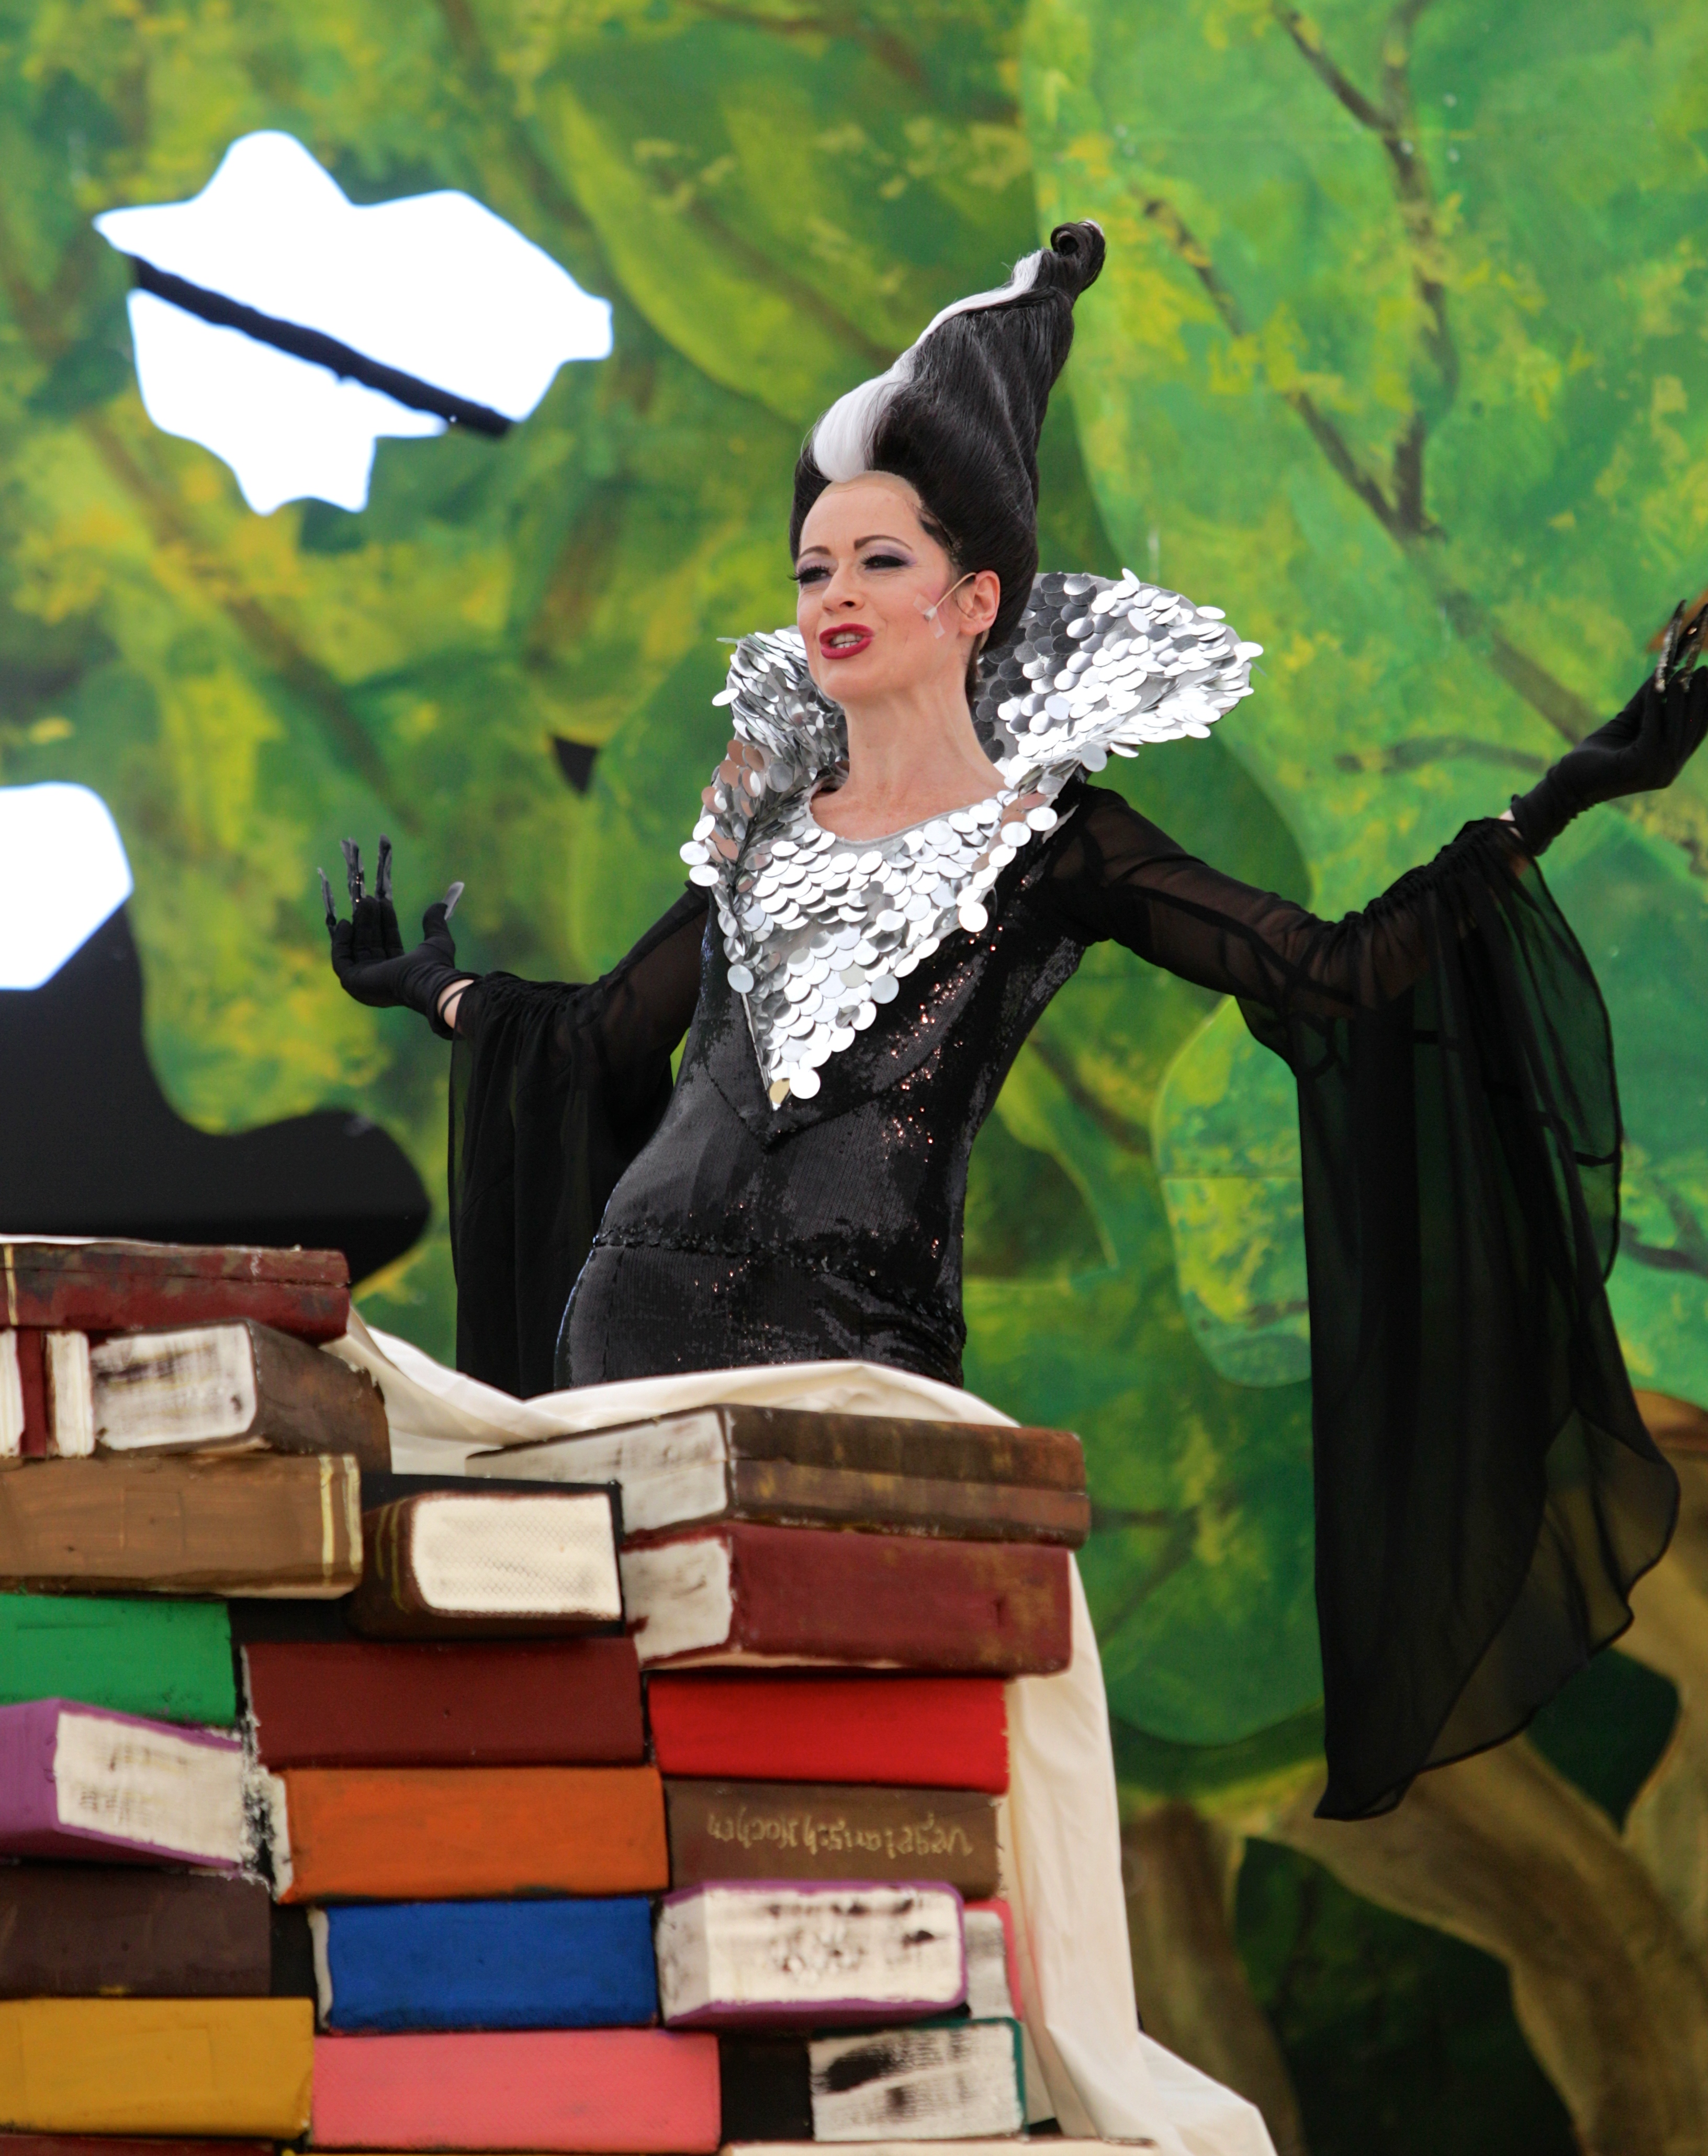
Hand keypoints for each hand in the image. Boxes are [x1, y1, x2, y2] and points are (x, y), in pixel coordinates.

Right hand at [321, 837, 473, 1038]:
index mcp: (400, 972)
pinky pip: (340, 959)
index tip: (383, 902)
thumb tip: (440, 905)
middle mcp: (380, 978)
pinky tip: (346, 923)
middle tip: (369, 899)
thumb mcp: (437, 940)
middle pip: (370, 943)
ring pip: (356, 947)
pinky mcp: (352, 981)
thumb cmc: (433, 965)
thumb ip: (435, 924)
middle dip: (369, 920)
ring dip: (358, 924)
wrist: (425, 981)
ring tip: (363, 902)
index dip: (385, 922)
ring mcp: (365, 981)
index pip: (387, 942)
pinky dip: (341, 941)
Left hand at [1510, 650, 1707, 854]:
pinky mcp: (1641, 764)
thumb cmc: (1598, 754)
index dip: (1706, 703)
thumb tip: (1664, 671)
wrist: (1570, 782)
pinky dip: (1655, 704)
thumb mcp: (1629, 723)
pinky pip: (1653, 727)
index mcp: (1670, 761)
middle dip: (1701, 695)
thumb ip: (1648, 701)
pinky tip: (1656, 684)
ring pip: (1677, 726)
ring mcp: (1658, 770)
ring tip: (1682, 671)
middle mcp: (1669, 768)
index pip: (1697, 730)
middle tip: (1704, 668)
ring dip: (1680, 696)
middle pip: (1693, 726)